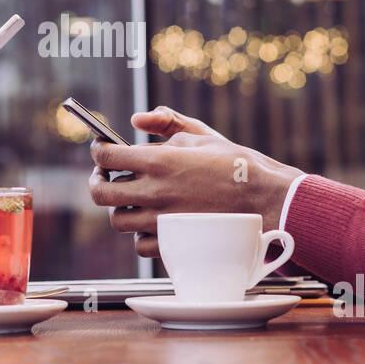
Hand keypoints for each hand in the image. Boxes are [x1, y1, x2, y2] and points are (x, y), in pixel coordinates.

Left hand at [87, 105, 300, 256]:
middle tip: (104, 177)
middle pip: (101, 193)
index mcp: (159, 161)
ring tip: (134, 199)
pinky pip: (139, 244)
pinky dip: (140, 234)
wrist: (267, 202)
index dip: (98, 151)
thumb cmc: (237, 166)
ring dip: (121, 208)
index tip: (101, 150)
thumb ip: (166, 123)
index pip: (106, 156)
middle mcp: (154, 192)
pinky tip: (153, 221)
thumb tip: (136, 119)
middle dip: (97, 182)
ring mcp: (160, 221)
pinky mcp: (172, 244)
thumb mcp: (202, 134)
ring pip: (117, 220)